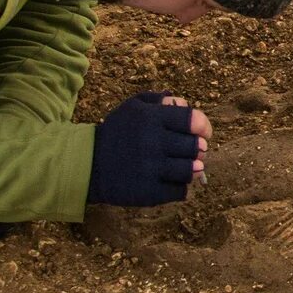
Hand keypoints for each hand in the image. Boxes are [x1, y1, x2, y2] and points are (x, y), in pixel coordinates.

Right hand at [88, 91, 213, 207]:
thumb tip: (185, 103)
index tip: (203, 132)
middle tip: (192, 150)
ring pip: (192, 170)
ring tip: (182, 165)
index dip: (204, 127)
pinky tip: (168, 179)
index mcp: (151, 118)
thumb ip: (160, 100)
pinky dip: (179, 186)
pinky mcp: (148, 192)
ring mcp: (150, 169)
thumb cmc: (118, 132)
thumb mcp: (133, 107)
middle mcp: (152, 143)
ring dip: (191, 168)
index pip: (194, 120)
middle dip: (198, 148)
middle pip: (196, 147)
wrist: (88, 164)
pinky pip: (180, 191)